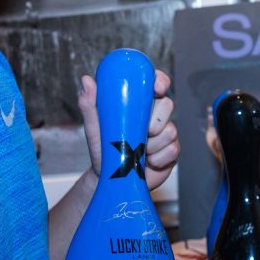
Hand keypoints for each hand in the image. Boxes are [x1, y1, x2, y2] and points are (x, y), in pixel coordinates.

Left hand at [78, 69, 179, 192]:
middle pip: (167, 105)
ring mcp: (165, 133)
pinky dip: (158, 158)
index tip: (157, 88)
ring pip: (170, 130)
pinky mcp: (171, 151)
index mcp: (139, 104)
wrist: (112, 178)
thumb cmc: (104, 150)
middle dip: (154, 121)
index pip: (156, 84)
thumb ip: (89, 104)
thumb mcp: (94, 127)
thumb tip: (87, 80)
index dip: (160, 81)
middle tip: (141, 132)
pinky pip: (173, 149)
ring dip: (153, 144)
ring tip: (138, 151)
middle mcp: (155, 115)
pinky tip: (147, 161)